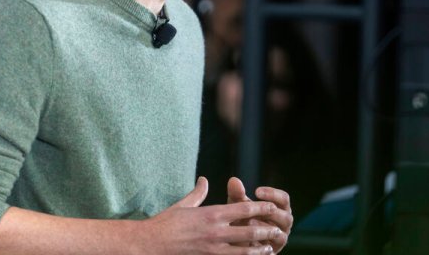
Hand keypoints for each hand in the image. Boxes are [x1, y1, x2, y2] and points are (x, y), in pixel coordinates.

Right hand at [135, 177, 281, 254]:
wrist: (150, 244)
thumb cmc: (165, 223)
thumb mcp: (184, 204)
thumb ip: (198, 193)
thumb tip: (204, 180)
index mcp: (212, 214)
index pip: (244, 209)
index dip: (261, 208)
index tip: (272, 206)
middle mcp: (216, 231)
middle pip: (249, 231)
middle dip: (265, 230)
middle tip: (278, 229)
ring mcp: (213, 248)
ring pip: (244, 250)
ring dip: (259, 249)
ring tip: (270, 248)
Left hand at [227, 177, 292, 253]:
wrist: (236, 241)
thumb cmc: (241, 219)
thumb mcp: (238, 206)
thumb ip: (237, 194)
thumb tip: (233, 180)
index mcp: (280, 208)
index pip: (284, 198)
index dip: (273, 194)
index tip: (256, 191)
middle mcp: (283, 223)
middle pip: (287, 216)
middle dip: (270, 212)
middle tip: (254, 208)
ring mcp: (281, 237)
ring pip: (281, 233)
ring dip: (266, 226)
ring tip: (249, 221)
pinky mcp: (274, 250)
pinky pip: (273, 246)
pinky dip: (263, 240)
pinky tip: (250, 236)